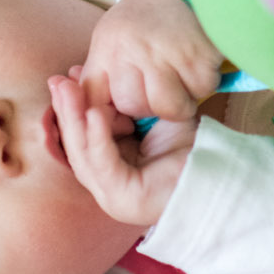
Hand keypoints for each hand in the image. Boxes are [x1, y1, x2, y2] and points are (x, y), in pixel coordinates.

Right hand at [49, 72, 196, 229]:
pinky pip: (103, 164)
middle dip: (66, 110)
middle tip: (58, 81)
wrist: (216, 171)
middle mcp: (105, 182)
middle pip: (76, 144)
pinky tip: (95, 113)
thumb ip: (124, 103)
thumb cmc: (187, 144)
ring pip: (84, 154)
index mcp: (109, 166)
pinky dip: (97, 138)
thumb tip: (98, 74)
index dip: (72, 107)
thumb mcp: (151, 116)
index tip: (68, 76)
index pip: (81, 135)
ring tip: (69, 90)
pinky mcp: (122, 198)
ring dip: (74, 120)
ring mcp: (111, 194)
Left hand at [78, 0, 221, 124]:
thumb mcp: (117, 32)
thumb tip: (90, 106)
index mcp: (107, 44)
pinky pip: (198, 93)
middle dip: (150, 105)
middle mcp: (130, 49)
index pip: (92, 96)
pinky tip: (199, 65)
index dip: (107, 113)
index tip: (122, 114)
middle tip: (162, 85)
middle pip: (133, 107)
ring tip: (182, 80)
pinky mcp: (195, 58)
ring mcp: (163, 54)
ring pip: (167, 107)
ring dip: (179, 101)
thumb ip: (104, 68)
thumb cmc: (154, 14)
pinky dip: (203, 85)